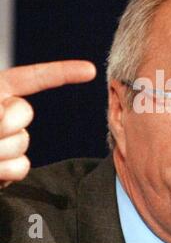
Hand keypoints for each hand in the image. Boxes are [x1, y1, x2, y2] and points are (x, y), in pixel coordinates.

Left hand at [0, 60, 95, 187]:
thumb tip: (8, 118)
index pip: (34, 78)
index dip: (63, 73)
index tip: (90, 71)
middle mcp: (3, 115)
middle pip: (24, 113)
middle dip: (2, 122)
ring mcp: (6, 142)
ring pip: (22, 143)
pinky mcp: (8, 168)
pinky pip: (21, 167)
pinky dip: (4, 171)